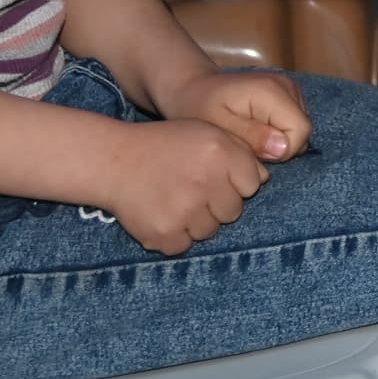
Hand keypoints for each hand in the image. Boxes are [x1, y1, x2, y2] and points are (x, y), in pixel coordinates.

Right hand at [99, 116, 266, 255]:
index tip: (216, 176)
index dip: (235, 182)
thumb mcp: (205, 132)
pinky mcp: (164, 235)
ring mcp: (185, 211)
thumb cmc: (165, 145)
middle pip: (233, 212)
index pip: (253, 184)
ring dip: (196, 221)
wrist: (113, 161)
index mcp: (219, 152)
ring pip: (209, 232)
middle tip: (191, 189)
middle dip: (217, 203)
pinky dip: (174, 236)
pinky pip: (184, 246)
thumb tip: (264, 180)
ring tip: (175, 200)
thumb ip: (240, 152)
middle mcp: (205, 181)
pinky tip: (162, 214)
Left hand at [162, 68, 311, 165]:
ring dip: (277, 141)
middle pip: (303, 130)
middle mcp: (287, 85)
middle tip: (247, 146)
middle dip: (278, 147)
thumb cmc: (200, 109)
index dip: (281, 151)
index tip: (253, 152)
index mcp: (271, 90)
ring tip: (249, 137)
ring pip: (299, 129)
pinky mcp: (288, 94)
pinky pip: (294, 124)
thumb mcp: (219, 127)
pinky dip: (278, 134)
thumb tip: (283, 147)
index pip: (301, 130)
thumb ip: (251, 136)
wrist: (193, 89)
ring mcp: (290, 88)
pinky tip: (256, 131)